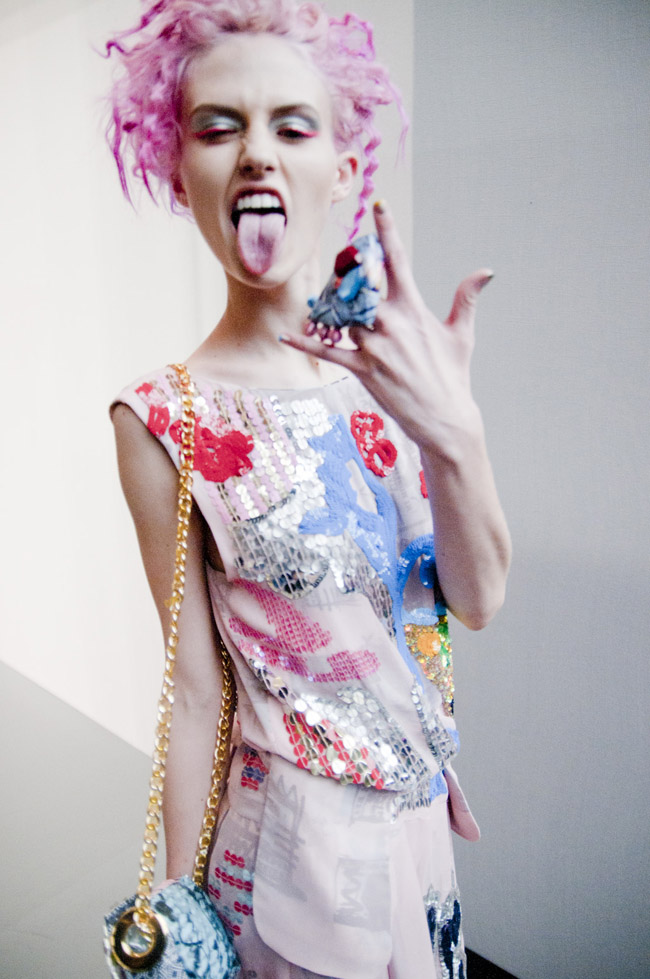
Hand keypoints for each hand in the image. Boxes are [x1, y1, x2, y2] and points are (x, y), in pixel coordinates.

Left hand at [281, 200, 493, 451]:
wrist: (444, 418)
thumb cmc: (453, 375)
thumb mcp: (462, 333)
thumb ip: (467, 298)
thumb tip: (486, 271)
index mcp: (413, 309)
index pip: (398, 260)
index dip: (387, 231)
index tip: (378, 206)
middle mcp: (390, 323)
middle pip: (360, 283)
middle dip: (350, 266)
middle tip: (343, 254)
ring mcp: (374, 346)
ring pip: (342, 313)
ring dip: (330, 301)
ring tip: (322, 292)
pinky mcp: (361, 369)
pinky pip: (328, 352)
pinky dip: (306, 343)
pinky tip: (287, 335)